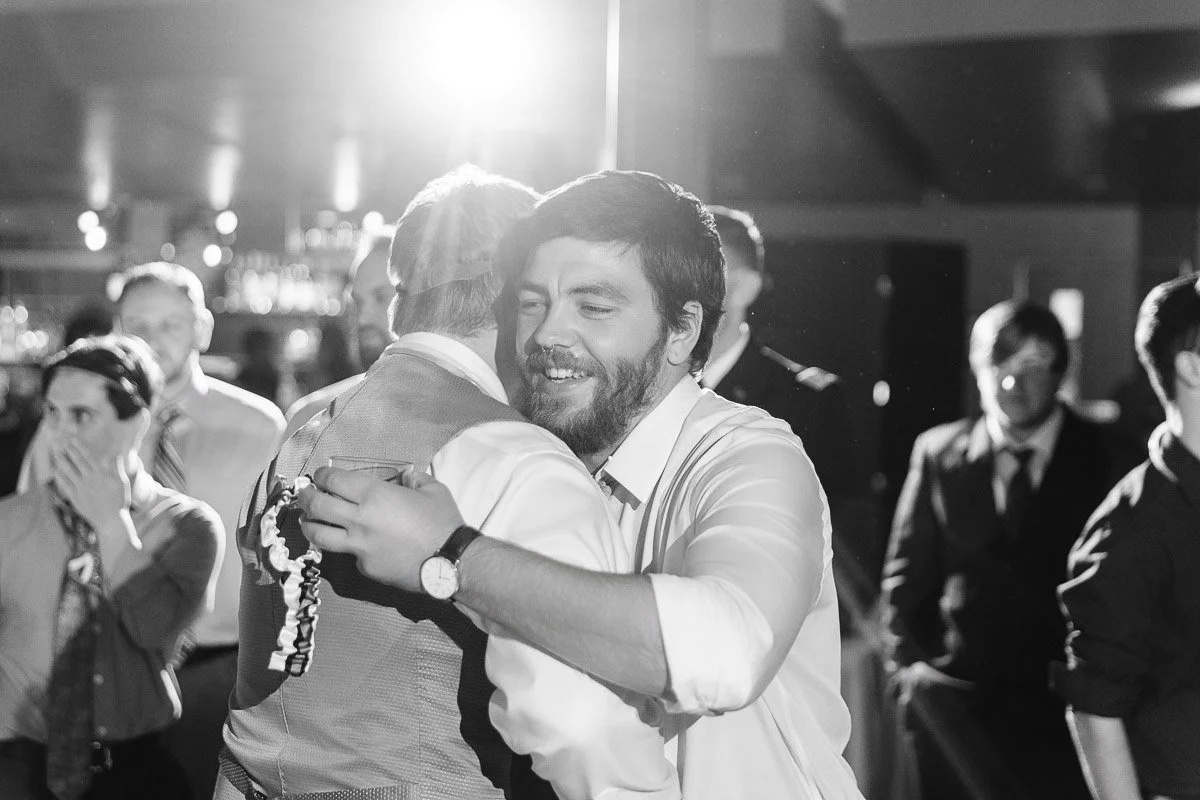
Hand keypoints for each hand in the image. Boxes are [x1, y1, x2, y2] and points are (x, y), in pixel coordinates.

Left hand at [53, 440, 131, 536]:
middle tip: (60, 442)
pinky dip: (59, 477)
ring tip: (55, 453)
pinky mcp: (75, 498)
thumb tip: (116, 453)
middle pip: (77, 462)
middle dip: (68, 451)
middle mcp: (90, 480)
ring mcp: (81, 489)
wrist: (111, 520)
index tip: (72, 440)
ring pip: (68, 472)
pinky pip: (65, 485)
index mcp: (101, 474)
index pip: (88, 458)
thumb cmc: (118, 501)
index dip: (79, 448)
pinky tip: (56, 471)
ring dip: (61, 461)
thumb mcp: (121, 482)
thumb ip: (117, 467)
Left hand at [297, 466, 465, 590]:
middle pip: (317, 505)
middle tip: (305, 494)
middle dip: (306, 496)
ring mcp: (358, 546)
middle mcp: (359, 518)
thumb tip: (405, 478)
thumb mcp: (433, 490)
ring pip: (319, 535)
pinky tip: (350, 544)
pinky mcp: (364, 567)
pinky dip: (345, 546)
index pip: (333, 480)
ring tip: (307, 520)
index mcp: (375, 494)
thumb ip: (415, 479)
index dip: (322, 476)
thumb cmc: (443, 522)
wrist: (448, 562)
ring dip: (308, 524)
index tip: (320, 476)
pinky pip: (347, 554)